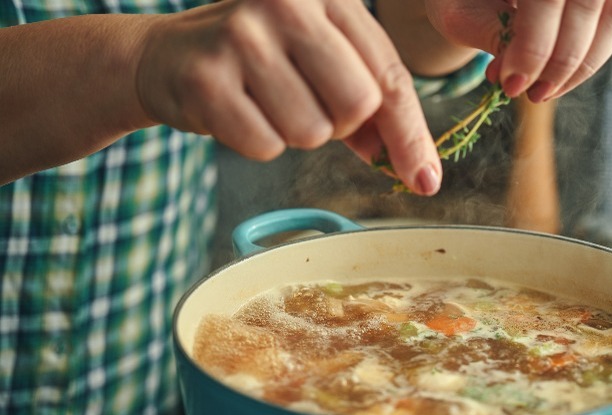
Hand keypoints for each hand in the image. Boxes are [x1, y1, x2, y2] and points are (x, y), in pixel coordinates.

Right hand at [136, 0, 441, 194]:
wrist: (166, 56)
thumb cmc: (260, 63)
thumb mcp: (321, 65)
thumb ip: (371, 108)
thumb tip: (417, 168)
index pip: (390, 75)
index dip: (410, 135)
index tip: (424, 179)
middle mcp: (288, 2)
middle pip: (357, 105)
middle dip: (339, 126)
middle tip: (305, 105)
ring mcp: (243, 35)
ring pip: (312, 132)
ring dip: (294, 134)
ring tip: (264, 102)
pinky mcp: (206, 76)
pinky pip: (266, 146)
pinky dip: (258, 143)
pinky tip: (237, 111)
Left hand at [424, 0, 611, 101]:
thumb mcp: (462, 12)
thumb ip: (490, 35)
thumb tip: (520, 76)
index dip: (533, 45)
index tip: (511, 83)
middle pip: (586, 5)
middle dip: (558, 61)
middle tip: (527, 94)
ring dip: (579, 66)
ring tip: (540, 93)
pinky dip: (589, 59)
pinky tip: (555, 80)